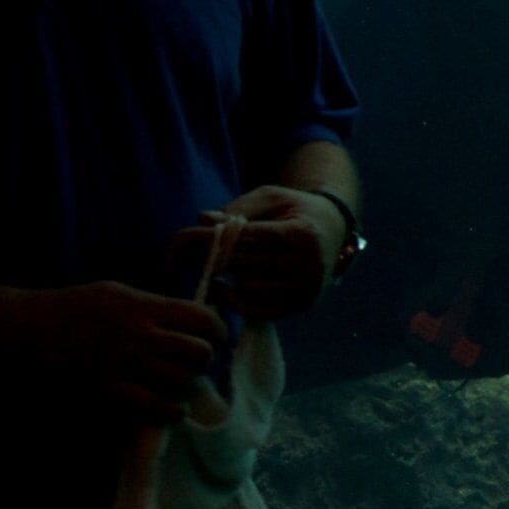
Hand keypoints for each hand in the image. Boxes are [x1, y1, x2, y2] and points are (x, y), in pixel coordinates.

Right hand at [0, 282, 228, 422]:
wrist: (30, 329)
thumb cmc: (75, 306)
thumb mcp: (118, 292)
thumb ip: (155, 305)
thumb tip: (191, 316)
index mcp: (142, 306)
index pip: (201, 318)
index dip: (218, 329)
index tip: (218, 336)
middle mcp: (138, 335)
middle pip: (198, 353)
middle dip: (206, 358)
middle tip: (199, 360)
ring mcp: (124, 364)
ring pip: (182, 381)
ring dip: (189, 384)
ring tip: (185, 382)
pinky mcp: (110, 389)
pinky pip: (156, 407)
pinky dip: (172, 411)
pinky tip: (174, 408)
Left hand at [176, 186, 347, 321]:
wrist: (334, 231)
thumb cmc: (296, 210)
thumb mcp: (271, 197)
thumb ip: (238, 209)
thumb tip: (202, 220)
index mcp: (301, 235)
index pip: (243, 239)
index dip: (206, 239)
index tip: (177, 240)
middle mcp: (308, 266)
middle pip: (240, 264)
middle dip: (203, 258)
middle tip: (173, 256)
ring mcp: (306, 290)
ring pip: (244, 288)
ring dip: (217, 278)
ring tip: (200, 267)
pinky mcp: (301, 306)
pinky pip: (256, 310)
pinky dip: (233, 301)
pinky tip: (220, 287)